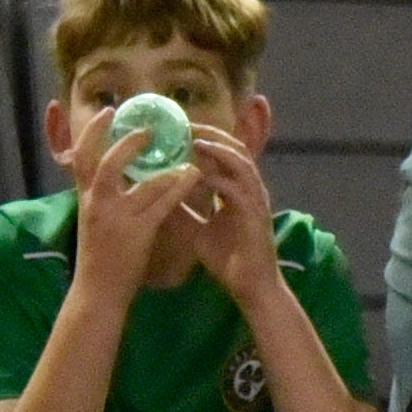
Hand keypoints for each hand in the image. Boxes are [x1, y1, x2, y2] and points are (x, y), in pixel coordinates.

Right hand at [61, 106, 204, 296]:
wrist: (97, 293)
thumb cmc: (99, 257)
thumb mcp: (93, 220)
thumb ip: (102, 195)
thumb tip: (118, 171)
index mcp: (85, 198)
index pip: (82, 156)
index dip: (94, 131)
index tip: (109, 112)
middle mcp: (97, 204)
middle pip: (107, 162)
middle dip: (129, 142)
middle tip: (149, 129)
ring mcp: (116, 218)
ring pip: (143, 183)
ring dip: (167, 167)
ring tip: (187, 155)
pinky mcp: (136, 234)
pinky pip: (162, 205)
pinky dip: (178, 188)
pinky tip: (192, 178)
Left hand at [179, 132, 283, 307]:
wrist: (250, 288)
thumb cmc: (228, 260)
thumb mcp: (197, 230)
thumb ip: (182, 212)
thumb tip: (157, 197)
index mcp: (237, 189)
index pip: (224, 152)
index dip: (205, 137)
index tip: (179, 128)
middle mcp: (249, 188)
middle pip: (234, 147)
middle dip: (210, 133)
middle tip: (184, 124)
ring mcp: (255, 199)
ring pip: (239, 161)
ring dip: (216, 148)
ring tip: (193, 138)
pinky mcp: (254, 214)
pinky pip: (237, 188)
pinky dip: (219, 176)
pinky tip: (199, 172)